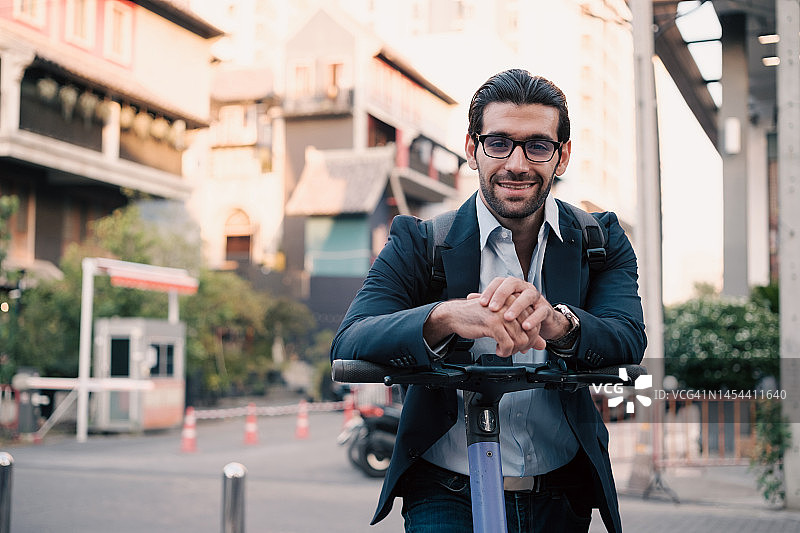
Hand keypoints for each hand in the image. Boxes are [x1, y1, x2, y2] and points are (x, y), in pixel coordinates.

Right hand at [424, 296, 541, 356]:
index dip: (531, 339)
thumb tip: (543, 344)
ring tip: (504, 351)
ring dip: (513, 351)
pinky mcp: (492, 323)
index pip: (535, 323)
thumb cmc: (478, 317)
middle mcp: (510, 305)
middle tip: (512, 350)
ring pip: (520, 339)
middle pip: (530, 332)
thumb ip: (525, 332)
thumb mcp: (504, 323)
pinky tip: (497, 350)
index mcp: (515, 301)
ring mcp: (502, 314)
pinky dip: (504, 352)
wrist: (456, 315)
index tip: (521, 345)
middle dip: (522, 346)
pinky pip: (507, 344)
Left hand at [471, 277, 572, 346]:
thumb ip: (489, 301)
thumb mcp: (504, 306)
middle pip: (513, 284)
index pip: (499, 282)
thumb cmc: (520, 311)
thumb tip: (470, 297)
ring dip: (517, 306)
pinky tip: (525, 326)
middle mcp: (524, 288)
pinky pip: (541, 311)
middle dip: (502, 295)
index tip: (481, 303)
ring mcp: (536, 297)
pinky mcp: (546, 309)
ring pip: (528, 296)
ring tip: (507, 318)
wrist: (542, 319)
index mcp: (512, 286)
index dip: (489, 291)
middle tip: (492, 309)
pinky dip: (533, 318)